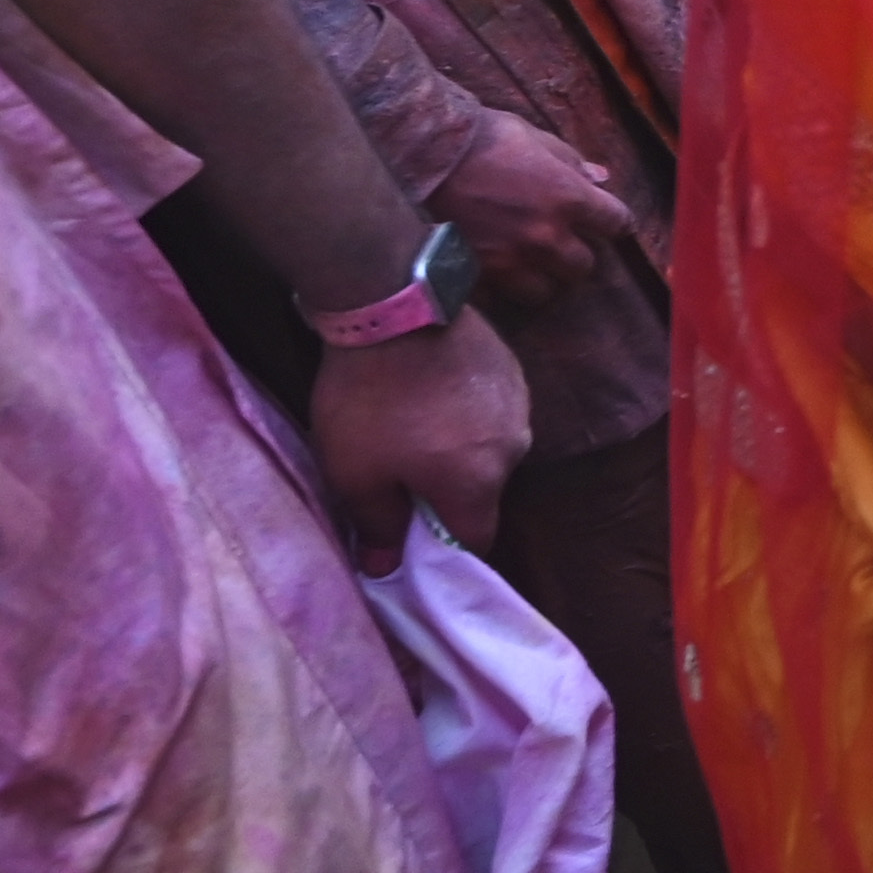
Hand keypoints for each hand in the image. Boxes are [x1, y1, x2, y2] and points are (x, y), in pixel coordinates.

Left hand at [308, 306, 527, 570]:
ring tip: (415, 425)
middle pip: (483, 492)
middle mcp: (514, 448)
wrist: (392, 305)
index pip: (476, 541)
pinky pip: (490, 409)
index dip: (443, 550)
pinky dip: (465, 412)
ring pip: (489, 447)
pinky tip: (431, 392)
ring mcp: (518, 402)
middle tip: (400, 474)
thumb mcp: (354, 474)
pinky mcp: (510, 366)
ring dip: (458, 448)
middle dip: (447, 493)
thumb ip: (376, 527)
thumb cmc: (370, 401)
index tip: (411, 540)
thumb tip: (385, 568)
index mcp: (479, 483)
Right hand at [430, 111, 636, 306]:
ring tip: (531, 262)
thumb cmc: (481, 137)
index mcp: (569, 199)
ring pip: (545, 291)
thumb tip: (600, 178)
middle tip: (564, 242)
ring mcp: (511, 262)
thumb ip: (571, 162)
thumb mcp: (534, 137)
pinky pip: (500, 296)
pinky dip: (501, 287)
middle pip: (583, 267)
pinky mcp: (478, 276)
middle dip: (578, 254)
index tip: (608, 222)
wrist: (420, 155)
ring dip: (543, 277)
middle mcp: (546, 238)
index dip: (615, 222)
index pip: (616, 223)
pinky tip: (494, 269)